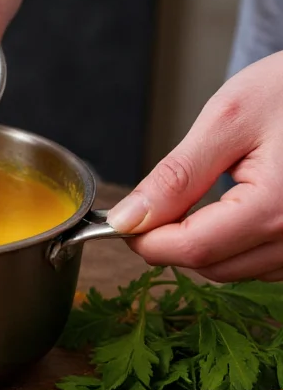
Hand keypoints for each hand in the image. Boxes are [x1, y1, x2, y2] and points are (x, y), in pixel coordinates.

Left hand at [107, 50, 282, 281]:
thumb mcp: (228, 120)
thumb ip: (175, 177)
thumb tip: (128, 218)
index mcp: (276, 208)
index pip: (191, 249)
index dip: (145, 239)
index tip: (123, 219)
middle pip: (210, 265)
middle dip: (170, 242)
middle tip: (152, 205)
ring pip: (235, 269)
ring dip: (203, 244)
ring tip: (198, 198)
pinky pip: (262, 262)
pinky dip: (233, 243)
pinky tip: (229, 209)